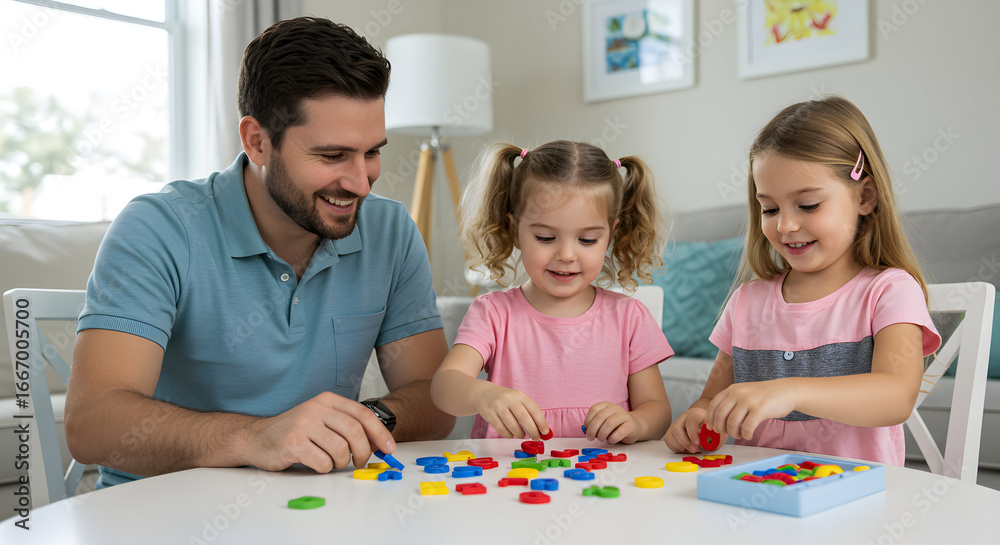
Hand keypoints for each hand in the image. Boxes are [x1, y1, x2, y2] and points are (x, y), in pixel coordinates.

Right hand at [247, 392, 394, 472]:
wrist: (256, 438)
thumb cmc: (294, 432)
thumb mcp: (321, 420)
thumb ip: (345, 426)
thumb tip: (377, 443)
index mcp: (327, 400)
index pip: (363, 414)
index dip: (380, 433)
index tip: (389, 448)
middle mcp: (316, 408)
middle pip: (355, 431)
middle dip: (364, 452)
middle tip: (360, 462)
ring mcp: (303, 425)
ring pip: (341, 449)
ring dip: (341, 462)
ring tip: (332, 462)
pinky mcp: (293, 443)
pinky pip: (322, 462)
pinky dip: (324, 468)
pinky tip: (316, 464)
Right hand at [474, 385, 548, 438]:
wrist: (484, 394)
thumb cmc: (506, 400)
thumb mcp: (518, 400)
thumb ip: (529, 413)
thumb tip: (542, 430)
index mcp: (519, 395)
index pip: (534, 409)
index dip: (541, 422)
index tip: (545, 432)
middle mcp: (509, 399)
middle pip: (524, 418)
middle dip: (532, 431)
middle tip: (536, 438)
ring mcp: (498, 407)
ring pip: (512, 426)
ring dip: (519, 434)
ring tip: (521, 435)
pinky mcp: (489, 415)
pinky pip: (501, 430)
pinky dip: (508, 435)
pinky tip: (511, 434)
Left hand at [583, 402, 640, 443]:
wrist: (634, 426)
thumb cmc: (615, 426)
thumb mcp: (603, 423)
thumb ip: (594, 425)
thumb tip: (585, 430)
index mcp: (606, 405)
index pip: (593, 409)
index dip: (588, 421)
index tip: (586, 430)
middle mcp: (615, 408)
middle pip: (600, 417)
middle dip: (592, 430)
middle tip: (590, 438)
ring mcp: (624, 415)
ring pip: (609, 424)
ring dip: (601, 434)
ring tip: (601, 439)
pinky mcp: (630, 425)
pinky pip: (619, 432)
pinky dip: (612, 438)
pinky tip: (611, 440)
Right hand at [664, 407, 720, 453]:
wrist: (704, 428)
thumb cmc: (711, 431)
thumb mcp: (718, 433)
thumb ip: (716, 437)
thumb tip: (711, 442)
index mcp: (696, 414)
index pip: (691, 419)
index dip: (693, 432)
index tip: (697, 443)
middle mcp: (684, 417)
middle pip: (677, 428)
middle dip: (685, 442)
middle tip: (694, 449)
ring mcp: (676, 424)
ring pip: (671, 435)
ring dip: (681, 446)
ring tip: (691, 448)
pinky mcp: (671, 432)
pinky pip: (669, 441)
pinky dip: (676, 447)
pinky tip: (685, 448)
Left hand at [705, 380, 795, 440]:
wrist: (786, 391)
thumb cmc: (764, 396)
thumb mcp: (744, 393)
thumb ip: (731, 402)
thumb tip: (714, 421)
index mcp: (732, 389)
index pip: (713, 405)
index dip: (711, 419)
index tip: (712, 428)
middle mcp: (738, 393)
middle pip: (720, 415)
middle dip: (720, 428)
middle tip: (725, 434)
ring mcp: (749, 400)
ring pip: (732, 423)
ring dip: (733, 433)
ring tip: (739, 435)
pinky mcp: (760, 409)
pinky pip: (746, 428)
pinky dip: (745, 435)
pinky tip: (748, 435)